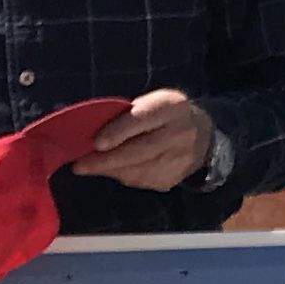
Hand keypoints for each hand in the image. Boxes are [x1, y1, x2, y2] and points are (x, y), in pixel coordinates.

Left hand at [75, 91, 214, 190]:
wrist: (204, 137)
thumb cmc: (166, 115)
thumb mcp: (153, 102)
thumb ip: (127, 113)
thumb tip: (90, 127)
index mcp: (170, 107)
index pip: (143, 119)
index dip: (119, 132)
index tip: (97, 143)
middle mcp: (178, 134)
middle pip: (138, 151)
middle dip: (105, 160)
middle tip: (80, 165)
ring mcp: (178, 160)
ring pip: (136, 171)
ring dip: (109, 170)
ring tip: (88, 167)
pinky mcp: (171, 179)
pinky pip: (140, 181)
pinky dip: (122, 175)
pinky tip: (115, 169)